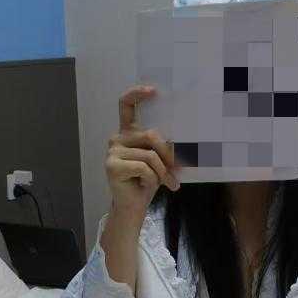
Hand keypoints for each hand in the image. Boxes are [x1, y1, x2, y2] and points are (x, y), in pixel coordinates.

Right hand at [105, 85, 179, 223]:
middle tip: (178, 172)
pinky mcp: (112, 166)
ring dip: (162, 173)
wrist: (133, 206)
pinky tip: (145, 186)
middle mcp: (118, 138)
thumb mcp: (160, 161)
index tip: (153, 90)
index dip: (137, 93)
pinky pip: (143, 168)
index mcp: (128, 132)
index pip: (126, 105)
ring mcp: (113, 152)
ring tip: (165, 184)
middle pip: (151, 136)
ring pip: (150, 155)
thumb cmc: (147, 181)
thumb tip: (185, 141)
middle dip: (168, 156)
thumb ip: (164, 147)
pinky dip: (151, 179)